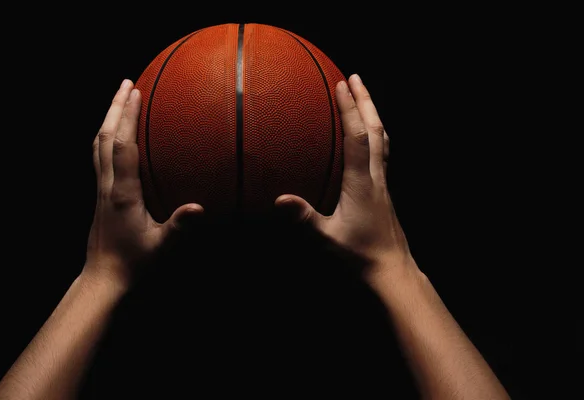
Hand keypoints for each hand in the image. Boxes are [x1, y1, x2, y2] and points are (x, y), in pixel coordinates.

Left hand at [84, 79, 202, 287]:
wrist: (104, 279)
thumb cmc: (133, 263)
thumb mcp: (160, 247)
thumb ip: (179, 227)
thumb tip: (199, 208)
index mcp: (121, 193)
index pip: (121, 146)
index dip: (126, 117)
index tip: (135, 92)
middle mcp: (107, 186)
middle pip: (104, 137)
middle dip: (114, 107)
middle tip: (126, 83)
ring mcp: (101, 189)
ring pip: (98, 145)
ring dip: (108, 118)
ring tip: (119, 99)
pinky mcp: (101, 195)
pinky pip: (100, 157)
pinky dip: (107, 137)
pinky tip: (117, 134)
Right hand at [275, 74, 413, 281]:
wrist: (393, 270)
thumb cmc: (361, 256)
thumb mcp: (329, 239)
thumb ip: (305, 219)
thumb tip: (279, 201)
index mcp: (362, 183)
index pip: (358, 137)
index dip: (350, 109)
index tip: (342, 84)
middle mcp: (376, 177)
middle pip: (376, 130)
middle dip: (366, 101)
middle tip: (355, 77)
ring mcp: (383, 183)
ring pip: (382, 139)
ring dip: (373, 113)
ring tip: (364, 95)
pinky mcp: (384, 191)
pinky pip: (381, 153)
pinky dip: (375, 134)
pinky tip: (369, 135)